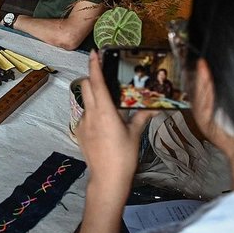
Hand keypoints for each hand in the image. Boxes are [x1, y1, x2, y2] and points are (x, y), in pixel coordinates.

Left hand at [78, 51, 153, 189]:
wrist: (107, 179)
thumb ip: (141, 117)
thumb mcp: (135, 135)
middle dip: (93, 78)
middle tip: (106, 78)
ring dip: (94, 97)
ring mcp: (82, 123)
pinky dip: (93, 113)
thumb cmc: (124, 157)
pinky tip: (104, 125)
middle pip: (86, 86)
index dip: (94, 65)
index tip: (94, 53)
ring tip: (109, 106)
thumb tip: (154, 106)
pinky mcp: (79, 132)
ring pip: (86, 101)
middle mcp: (90, 114)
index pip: (96, 82)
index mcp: (105, 111)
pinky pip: (85, 116)